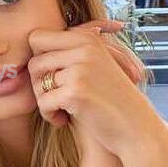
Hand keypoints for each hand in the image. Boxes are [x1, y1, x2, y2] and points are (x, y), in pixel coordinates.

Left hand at [27, 20, 162, 159]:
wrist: (135, 129)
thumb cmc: (110, 100)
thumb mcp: (94, 66)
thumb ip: (70, 52)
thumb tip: (32, 39)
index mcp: (87, 39)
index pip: (37, 37)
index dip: (38, 59)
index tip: (51, 78)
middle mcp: (84, 49)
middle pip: (34, 62)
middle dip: (38, 84)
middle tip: (53, 98)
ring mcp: (81, 70)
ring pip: (37, 83)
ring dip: (44, 101)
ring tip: (61, 110)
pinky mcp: (76, 92)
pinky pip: (43, 102)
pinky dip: (49, 115)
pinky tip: (63, 120)